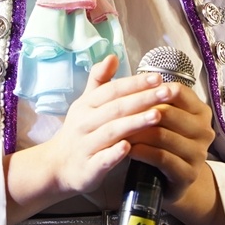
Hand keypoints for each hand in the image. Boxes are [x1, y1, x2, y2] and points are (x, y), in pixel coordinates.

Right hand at [34, 54, 174, 196]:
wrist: (57, 166)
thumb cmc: (80, 130)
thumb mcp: (86, 103)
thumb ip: (100, 80)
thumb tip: (112, 56)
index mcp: (86, 105)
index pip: (112, 90)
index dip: (135, 83)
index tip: (158, 77)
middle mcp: (84, 122)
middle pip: (115, 108)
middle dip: (142, 99)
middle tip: (167, 92)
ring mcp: (85, 145)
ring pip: (111, 132)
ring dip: (134, 123)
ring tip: (157, 116)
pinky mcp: (87, 168)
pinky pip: (101, 160)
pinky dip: (114, 154)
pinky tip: (129, 148)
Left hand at [122, 80, 215, 203]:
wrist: (169, 181)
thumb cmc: (159, 141)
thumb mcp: (154, 114)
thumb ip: (136, 88)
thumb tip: (111, 58)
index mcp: (199, 110)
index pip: (177, 91)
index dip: (151, 89)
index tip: (130, 90)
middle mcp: (204, 129)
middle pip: (168, 113)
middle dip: (140, 111)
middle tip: (115, 111)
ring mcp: (199, 153)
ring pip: (163, 135)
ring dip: (137, 132)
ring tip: (116, 130)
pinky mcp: (188, 174)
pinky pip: (162, 158)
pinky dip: (142, 152)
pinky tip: (127, 150)